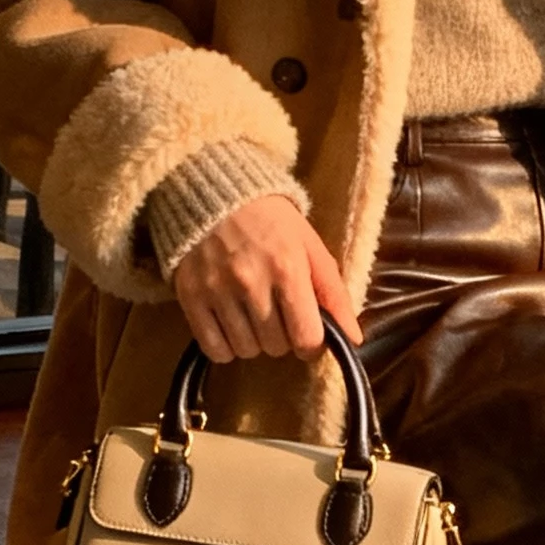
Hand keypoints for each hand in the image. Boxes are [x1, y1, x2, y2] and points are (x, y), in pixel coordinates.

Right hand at [173, 194, 361, 363]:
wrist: (215, 193)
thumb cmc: (271, 222)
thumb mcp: (311, 248)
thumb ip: (335, 294)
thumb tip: (354, 340)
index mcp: (287, 268)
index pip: (306, 338)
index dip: (312, 343)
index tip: (308, 332)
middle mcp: (250, 282)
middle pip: (277, 347)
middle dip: (283, 337)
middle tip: (278, 313)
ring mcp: (216, 290)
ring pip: (246, 350)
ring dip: (255, 341)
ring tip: (253, 314)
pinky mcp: (190, 296)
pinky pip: (214, 349)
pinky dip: (225, 347)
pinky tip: (231, 326)